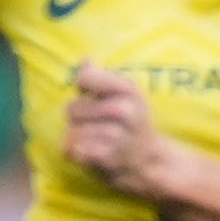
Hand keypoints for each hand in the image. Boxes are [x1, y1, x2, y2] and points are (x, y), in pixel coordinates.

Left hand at [64, 63, 175, 200]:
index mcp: (128, 89)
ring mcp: (115, 136)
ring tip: (95, 141)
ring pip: (70, 131)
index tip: (93, 95)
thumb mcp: (125, 94)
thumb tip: (86, 58)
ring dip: (77, 138)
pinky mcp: (105, 158)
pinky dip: (75, 153)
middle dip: (78, 118)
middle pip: (71, 108)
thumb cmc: (132, 123)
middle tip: (96, 125)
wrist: (149, 163)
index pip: (84, 78)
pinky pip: (71, 149)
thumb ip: (100, 77)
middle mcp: (124, 110)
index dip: (83, 87)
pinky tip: (90, 153)